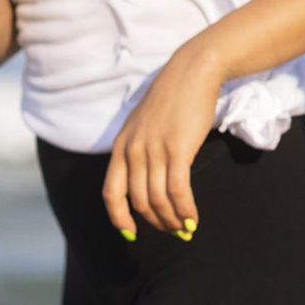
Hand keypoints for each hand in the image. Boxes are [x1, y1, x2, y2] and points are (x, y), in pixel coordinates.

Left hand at [103, 47, 222, 239]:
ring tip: (185, 227)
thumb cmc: (172, 98)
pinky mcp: (177, 149)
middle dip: (155, 222)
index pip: (111, 193)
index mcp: (121, 146)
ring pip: (159, 200)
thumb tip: (147, 181)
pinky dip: (185, 210)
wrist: (192, 71)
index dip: (119, 218)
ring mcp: (154, 150)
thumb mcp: (142, 123)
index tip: (131, 233)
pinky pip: (178, 191)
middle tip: (172, 230)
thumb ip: (138, 149)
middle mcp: (133, 150)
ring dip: (172, 220)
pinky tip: (193, 218)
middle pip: (139, 201)